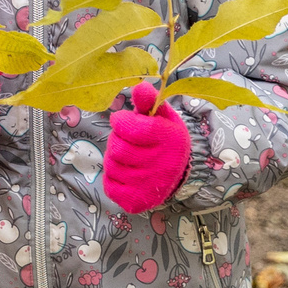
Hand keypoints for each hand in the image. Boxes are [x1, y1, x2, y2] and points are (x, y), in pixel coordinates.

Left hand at [103, 83, 191, 213]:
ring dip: (115, 159)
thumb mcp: (162, 117)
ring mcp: (149, 185)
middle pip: (116, 147)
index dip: (121, 121)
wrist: (178, 174)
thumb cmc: (164, 140)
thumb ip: (149, 102)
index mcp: (170, 139)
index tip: (125, 121)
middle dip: (117, 140)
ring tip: (131, 158)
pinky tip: (128, 174)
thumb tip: (141, 86)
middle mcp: (163, 165)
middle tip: (129, 142)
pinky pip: (109, 185)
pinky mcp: (136, 201)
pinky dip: (113, 178)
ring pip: (111, 165)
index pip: (127, 126)